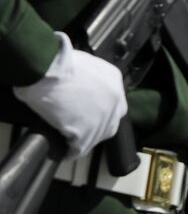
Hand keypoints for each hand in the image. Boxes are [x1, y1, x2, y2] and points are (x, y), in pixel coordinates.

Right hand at [13, 32, 125, 158]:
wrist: (46, 67)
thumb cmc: (55, 61)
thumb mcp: (83, 64)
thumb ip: (87, 78)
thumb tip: (76, 88)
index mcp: (114, 80)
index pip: (114, 102)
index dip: (100, 111)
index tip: (86, 115)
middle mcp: (115, 99)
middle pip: (110, 122)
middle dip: (95, 128)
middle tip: (77, 130)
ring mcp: (103, 116)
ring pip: (96, 136)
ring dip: (82, 141)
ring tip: (69, 144)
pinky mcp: (87, 130)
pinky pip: (79, 147)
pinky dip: (70, 151)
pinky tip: (63, 152)